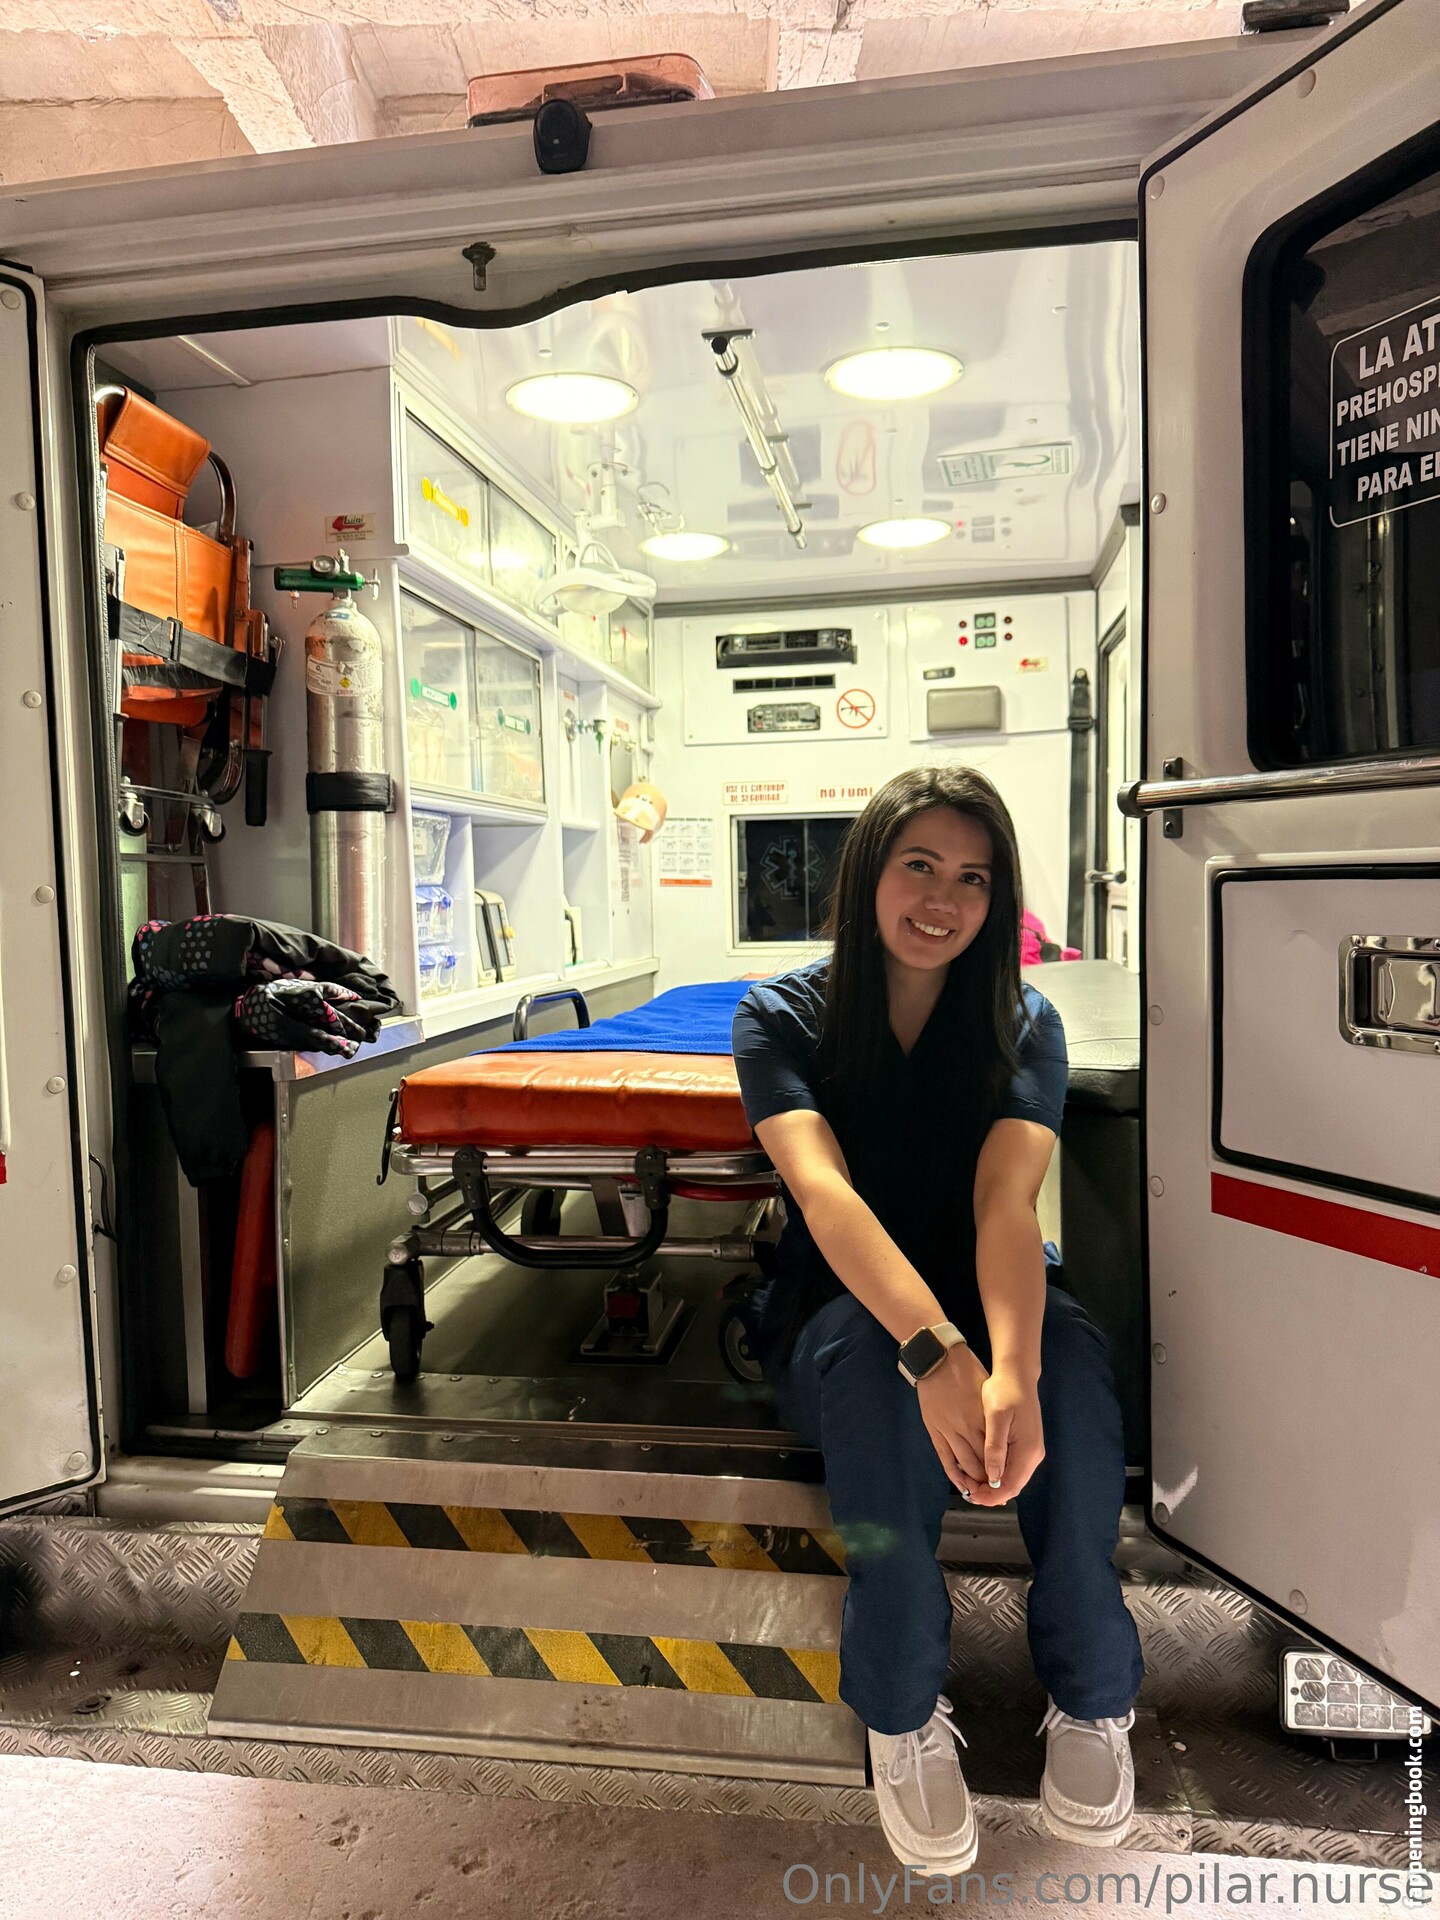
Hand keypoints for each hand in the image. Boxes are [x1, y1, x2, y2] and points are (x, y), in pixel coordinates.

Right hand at [914, 1343, 993, 1494]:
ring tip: (981, 1491)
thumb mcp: (989, 1396)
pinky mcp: (935, 1429)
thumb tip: (1007, 1449)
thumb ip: (997, 1423)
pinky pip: (946, 1459)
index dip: (1004, 1475)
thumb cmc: (969, 1373)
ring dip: (974, 1481)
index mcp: (985, 1418)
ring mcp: (950, 1429)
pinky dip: (956, 1475)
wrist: (939, 1357)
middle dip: (991, 1483)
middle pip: (984, 1464)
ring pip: (966, 1464)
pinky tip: (962, 1484)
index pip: (999, 1456)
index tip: (1008, 1486)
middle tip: (996, 1494)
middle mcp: (969, 1427)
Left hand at [965, 1362, 1044, 1506]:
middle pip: (1013, 1486)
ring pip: (1013, 1479)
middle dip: (990, 1494)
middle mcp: (1033, 1455)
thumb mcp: (996, 1417)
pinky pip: (1013, 1468)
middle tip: (968, 1492)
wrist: (1017, 1375)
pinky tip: (983, 1471)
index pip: (1010, 1486)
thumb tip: (992, 1477)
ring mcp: (1031, 1450)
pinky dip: (998, 1474)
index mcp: (1027, 1450)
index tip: (971, 1496)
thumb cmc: (1004, 1391)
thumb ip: (995, 1448)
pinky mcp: (1026, 1445)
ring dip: (994, 1485)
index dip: (990, 1496)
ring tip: (972, 1484)